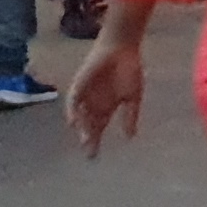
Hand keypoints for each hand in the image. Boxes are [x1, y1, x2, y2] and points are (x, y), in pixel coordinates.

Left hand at [67, 41, 143, 155]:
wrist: (122, 49)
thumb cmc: (130, 70)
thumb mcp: (134, 97)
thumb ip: (131, 116)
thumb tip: (130, 137)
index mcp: (107, 107)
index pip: (98, 128)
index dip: (96, 141)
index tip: (94, 157)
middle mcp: (94, 103)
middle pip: (88, 125)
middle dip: (88, 139)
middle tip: (90, 154)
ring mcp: (86, 95)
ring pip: (80, 115)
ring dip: (82, 128)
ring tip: (85, 140)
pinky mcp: (79, 85)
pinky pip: (73, 101)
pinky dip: (73, 112)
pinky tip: (74, 122)